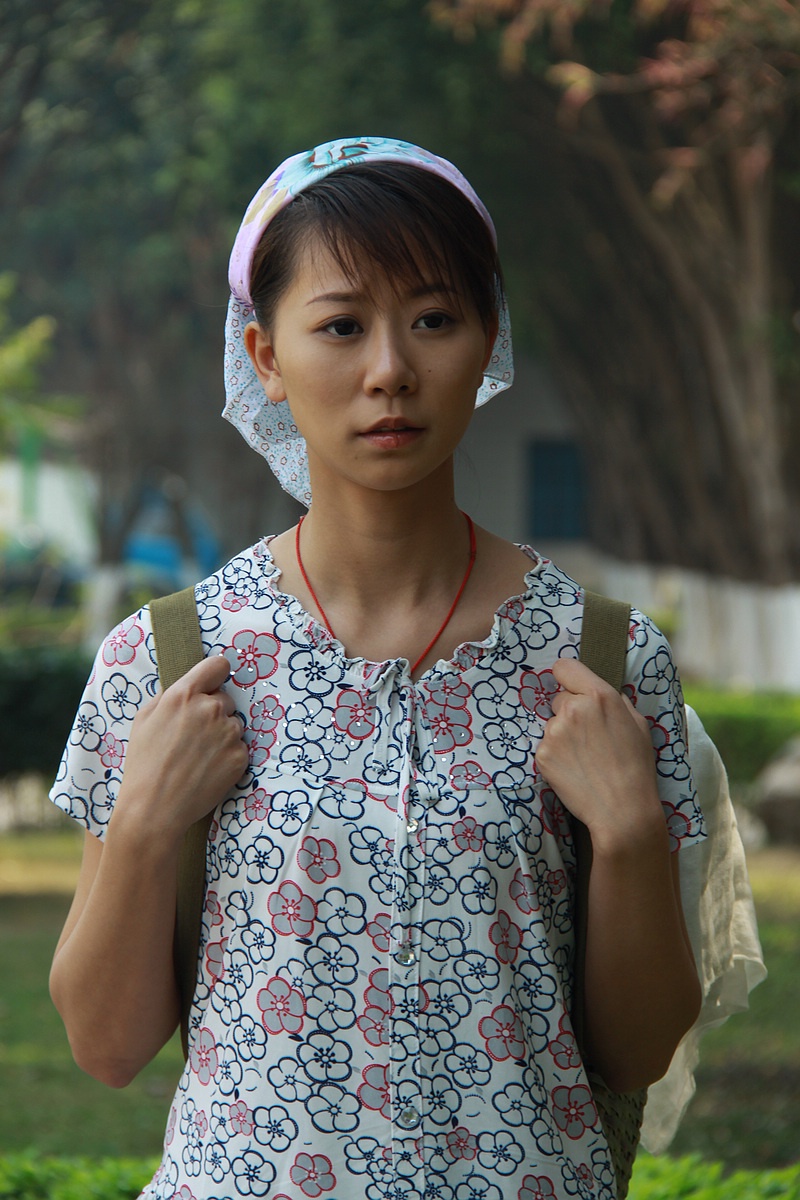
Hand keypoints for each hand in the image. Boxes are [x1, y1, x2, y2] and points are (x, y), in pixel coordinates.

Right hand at [114, 655, 248, 840]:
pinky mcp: (240, 756)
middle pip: (225, 698)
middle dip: (214, 712)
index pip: (218, 664)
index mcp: (183, 695)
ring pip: (233, 724)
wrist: (154, 809)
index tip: (213, 683)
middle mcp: (209, 709)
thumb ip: (169, 696)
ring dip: (222, 735)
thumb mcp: (144, 720)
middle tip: (194, 736)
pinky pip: (240, 747)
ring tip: (197, 757)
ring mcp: (228, 733)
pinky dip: (228, 757)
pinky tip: (207, 770)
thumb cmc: (143, 764)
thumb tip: (188, 685)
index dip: (216, 674)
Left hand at [536, 659, 662, 848]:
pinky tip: (575, 769)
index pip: (564, 666)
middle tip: (589, 737)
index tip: (572, 688)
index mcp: (600, 696)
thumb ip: (614, 701)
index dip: (568, 677)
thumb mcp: (637, 723)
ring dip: (563, 736)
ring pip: (552, 724)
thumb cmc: (636, 767)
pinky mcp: (542, 754)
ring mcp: (554, 732)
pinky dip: (556, 756)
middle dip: (570, 712)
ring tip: (585, 758)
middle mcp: (573, 708)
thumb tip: (596, 690)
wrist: (623, 810)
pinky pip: (545, 746)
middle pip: (558, 698)